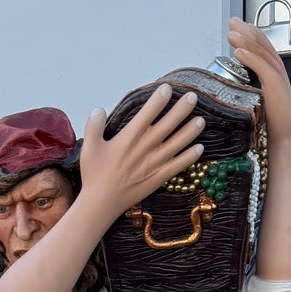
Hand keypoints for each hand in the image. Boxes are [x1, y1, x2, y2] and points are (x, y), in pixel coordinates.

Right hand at [78, 84, 204, 220]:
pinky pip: (178, 166)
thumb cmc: (94, 175)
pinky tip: (199, 148)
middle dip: (182, 109)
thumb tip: (99, 109)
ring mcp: (153, 164)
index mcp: (128, 138)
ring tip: (201, 120)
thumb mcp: (88, 147)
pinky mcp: (158, 178)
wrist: (101, 203)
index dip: (159, 100)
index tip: (167, 88)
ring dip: (190, 131)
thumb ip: (94, 126)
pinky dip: (189, 157)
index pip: (147, 114)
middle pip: (167, 125)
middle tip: (193, 97)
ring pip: (177, 144)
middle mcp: (144, 149)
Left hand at [228, 17, 290, 145]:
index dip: (249, 35)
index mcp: (274, 72)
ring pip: (261, 52)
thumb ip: (254, 87)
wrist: (283, 136)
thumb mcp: (261, 98)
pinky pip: (262, 67)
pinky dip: (250, 58)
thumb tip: (241, 84)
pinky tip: (238, 52)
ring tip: (231, 34)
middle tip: (231, 22)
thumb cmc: (271, 122)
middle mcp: (278, 70)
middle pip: (262, 44)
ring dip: (245, 41)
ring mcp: (278, 76)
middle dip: (246, 31)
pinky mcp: (276, 85)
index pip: (262, 47)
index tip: (235, 28)